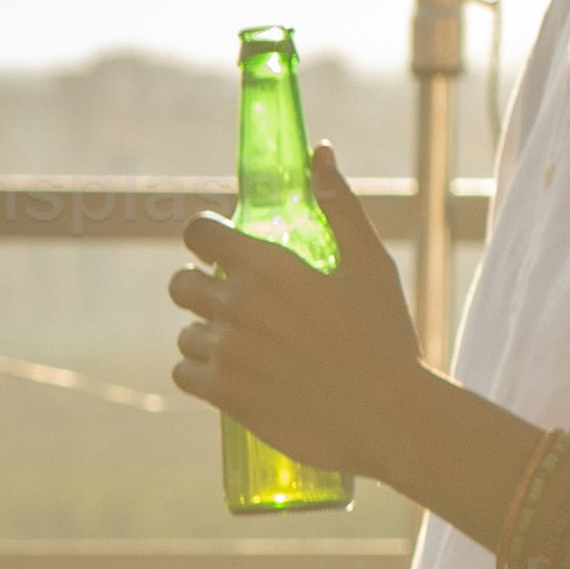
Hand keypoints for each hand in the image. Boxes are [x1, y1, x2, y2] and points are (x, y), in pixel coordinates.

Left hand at [169, 135, 431, 493]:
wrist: (389, 416)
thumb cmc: (384, 337)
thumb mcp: (371, 264)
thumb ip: (339, 206)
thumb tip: (320, 152)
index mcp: (270, 268)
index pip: (198, 233)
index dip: (203, 236)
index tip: (217, 247)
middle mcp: (239, 307)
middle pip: (180, 284)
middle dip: (202, 287)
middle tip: (237, 301)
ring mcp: (227, 353)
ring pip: (185, 333)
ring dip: (206, 334)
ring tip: (248, 344)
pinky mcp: (223, 395)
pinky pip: (183, 373)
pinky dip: (200, 372)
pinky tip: (231, 371)